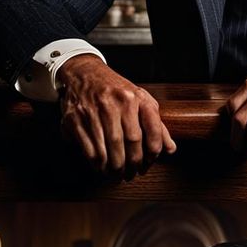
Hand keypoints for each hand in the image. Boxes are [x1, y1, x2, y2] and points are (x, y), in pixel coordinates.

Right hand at [57, 55, 176, 176]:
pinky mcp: (76, 119)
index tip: (149, 163)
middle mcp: (117, 102)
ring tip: (116, 174)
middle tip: (130, 174)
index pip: (153, 129)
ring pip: (109, 149)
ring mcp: (95, 110)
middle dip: (132, 164)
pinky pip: (89, 149)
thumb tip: (170, 149)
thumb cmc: (114, 90)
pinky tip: (100, 166)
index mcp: (136, 97)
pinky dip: (96, 163)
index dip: (153, 152)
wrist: (84, 73)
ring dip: (114, 167)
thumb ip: (156, 124)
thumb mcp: (140, 99)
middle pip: (131, 142)